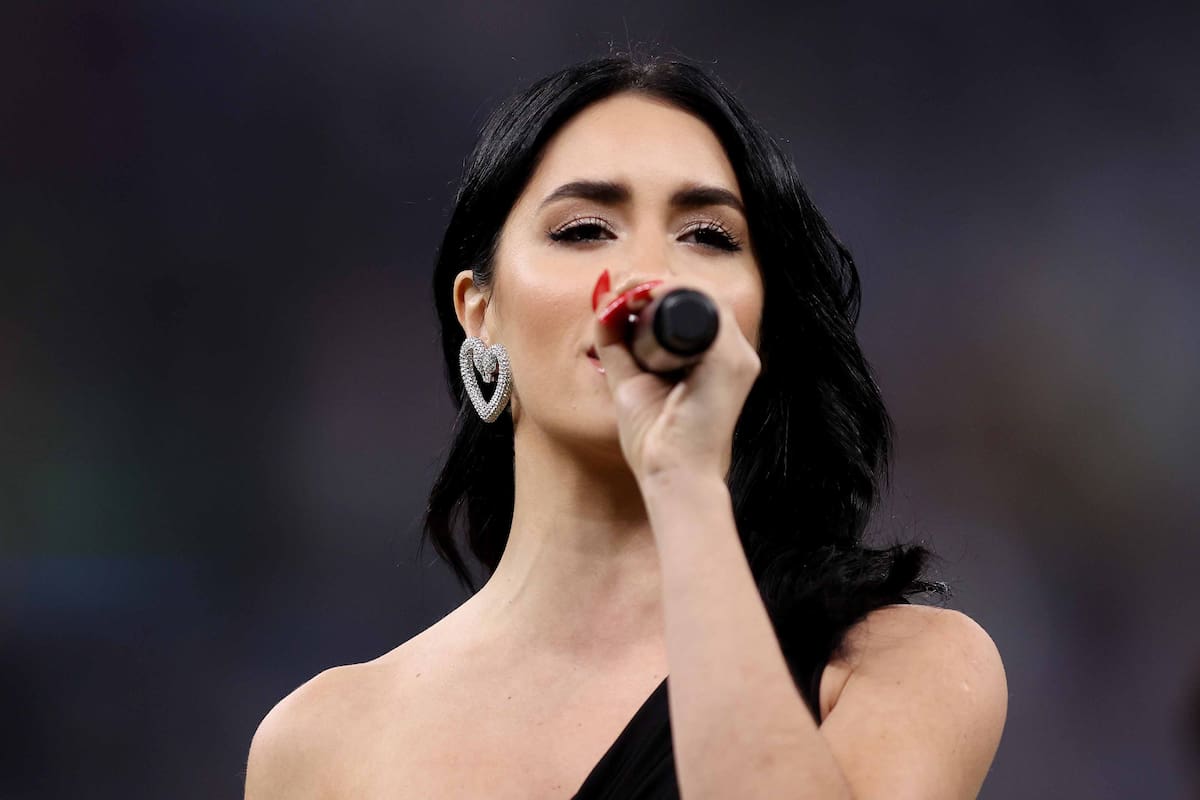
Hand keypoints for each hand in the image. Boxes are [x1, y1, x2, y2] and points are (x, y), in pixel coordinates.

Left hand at [591, 271, 761, 485]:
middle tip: (620, 286)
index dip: (656, 289)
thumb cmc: (656, 440)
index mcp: (716, 359)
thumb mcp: (629, 382)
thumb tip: (603, 309)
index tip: (619, 292)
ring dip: (662, 283)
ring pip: (705, 294)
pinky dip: (674, 294)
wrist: (673, 476)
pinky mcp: (732, 362)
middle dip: (656, 281)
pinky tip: (643, 297)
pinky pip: (708, 308)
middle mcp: (734, 353)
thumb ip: (618, 347)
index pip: (691, 306)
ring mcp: (738, 356)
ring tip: (628, 290)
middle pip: (699, 294)